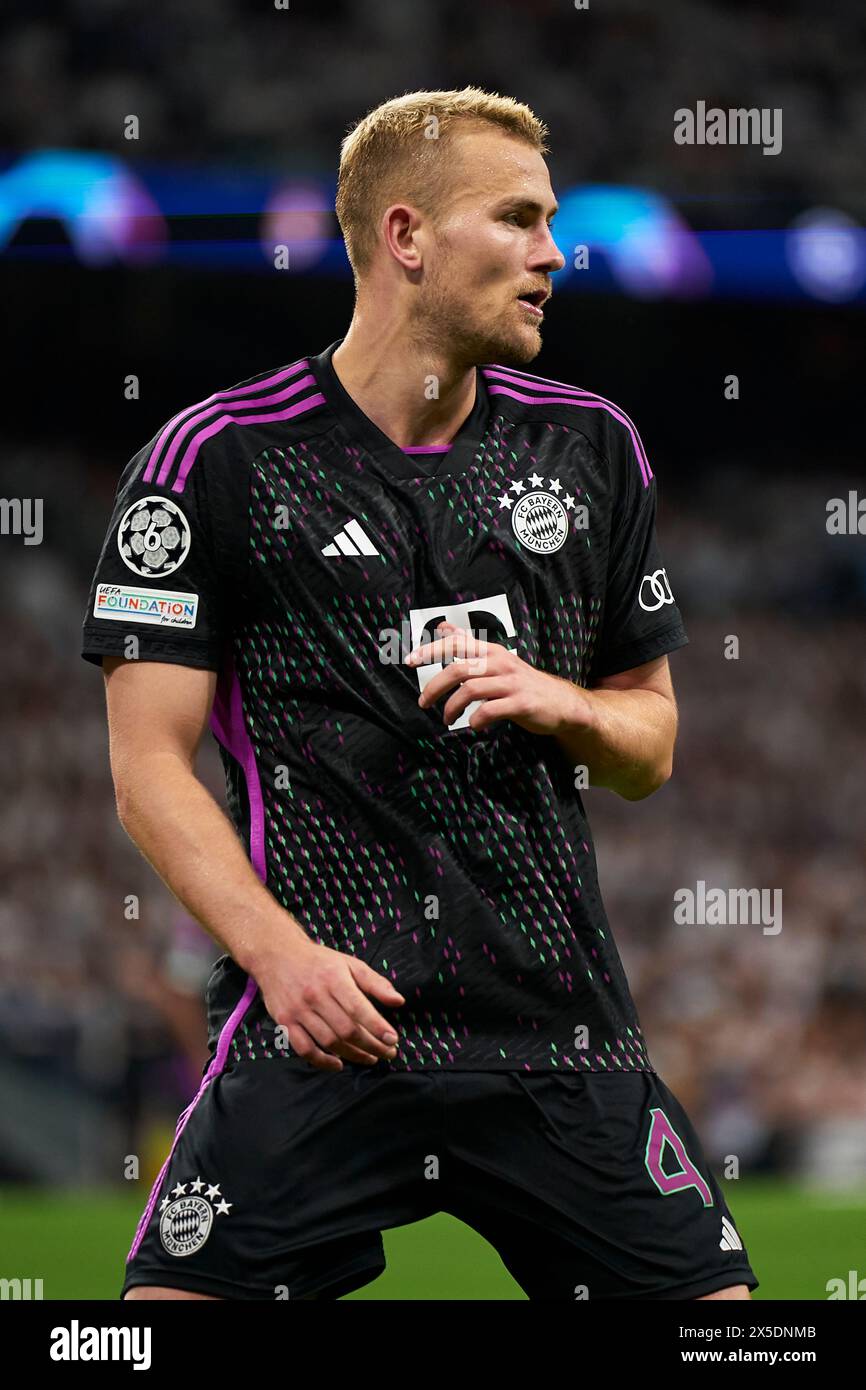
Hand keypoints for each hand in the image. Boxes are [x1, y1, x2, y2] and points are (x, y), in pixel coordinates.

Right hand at [253, 936, 405, 1071]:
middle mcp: (315, 995)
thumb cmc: (319, 961)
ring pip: (328, 1042)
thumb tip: (399, 1002)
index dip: (377, 1027)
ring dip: (352, 1055)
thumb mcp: (350, 964)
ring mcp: (298, 1010)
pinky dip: (322, 1061)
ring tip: (370, 1058)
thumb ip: (375, 983)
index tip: (393, 1040)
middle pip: (346, 1030)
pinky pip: (304, 1049)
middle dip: (371, 1045)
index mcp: (334, 979)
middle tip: (387, 1053)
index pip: (358, 1008)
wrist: (277, 955)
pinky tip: (338, 1064)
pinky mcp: (285, 1021)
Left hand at [405, 621, 595, 734]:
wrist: (561, 703)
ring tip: (446, 719)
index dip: (430, 650)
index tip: (409, 661)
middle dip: (435, 686)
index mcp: (492, 652)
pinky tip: (473, 725)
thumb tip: (444, 627)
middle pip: (459, 668)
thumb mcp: (496, 660)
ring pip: (471, 689)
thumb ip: (470, 645)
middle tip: (423, 702)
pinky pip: (490, 711)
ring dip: (452, 707)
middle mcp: (501, 663)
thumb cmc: (522, 683)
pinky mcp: (521, 703)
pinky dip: (476, 720)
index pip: (456, 643)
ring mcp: (511, 683)